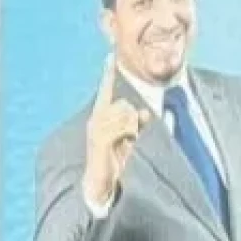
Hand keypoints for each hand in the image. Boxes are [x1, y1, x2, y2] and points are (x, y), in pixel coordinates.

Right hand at [82, 62, 149, 210]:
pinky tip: (127, 141)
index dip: (108, 74)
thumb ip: (136, 124)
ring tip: (130, 140)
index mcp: (101, 118)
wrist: (100, 184)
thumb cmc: (114, 161)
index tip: (111, 55)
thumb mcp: (128, 139)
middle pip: (121, 104)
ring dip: (133, 127)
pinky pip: (120, 127)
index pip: (105, 91)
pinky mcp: (99, 141)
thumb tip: (145, 113)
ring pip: (123, 114)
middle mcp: (96, 121)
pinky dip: (128, 132)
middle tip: (136, 131)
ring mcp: (96, 130)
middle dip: (134, 117)